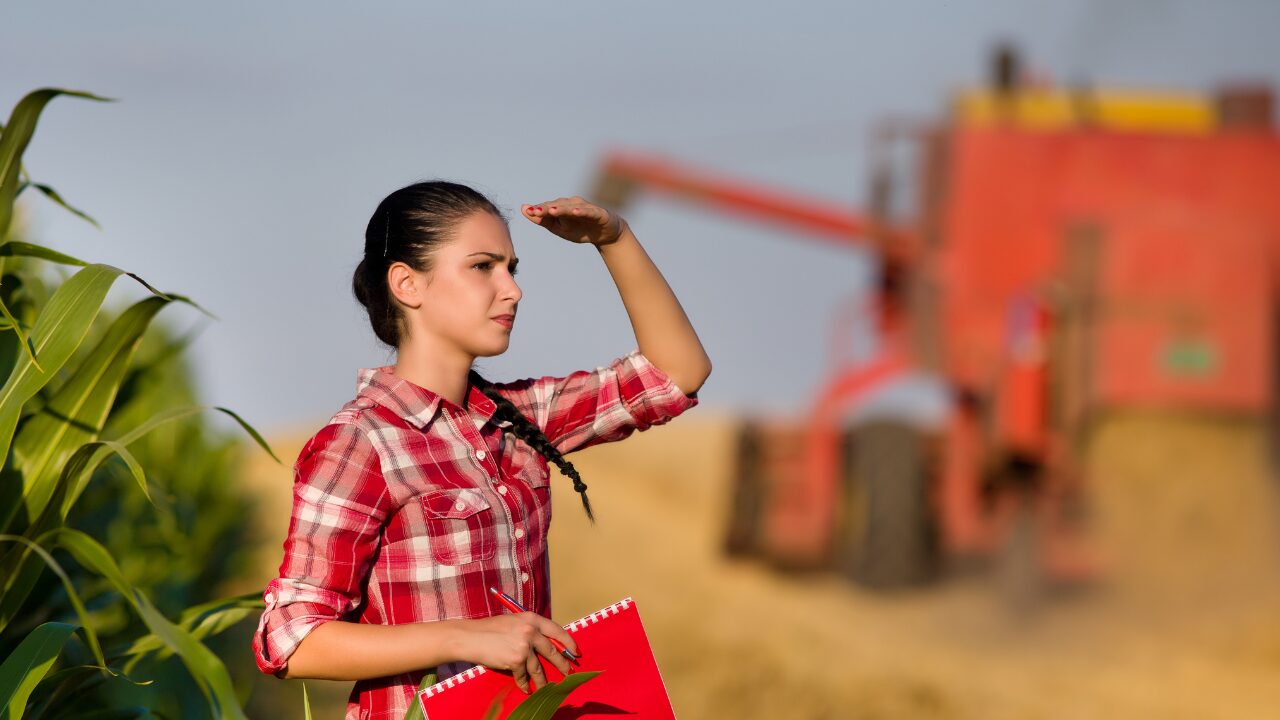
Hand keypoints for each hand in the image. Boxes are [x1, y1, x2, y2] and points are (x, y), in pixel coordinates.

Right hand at [460, 612, 579, 693]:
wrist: (470, 637)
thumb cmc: (489, 629)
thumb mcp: (513, 622)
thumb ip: (529, 630)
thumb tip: (545, 644)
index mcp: (531, 619)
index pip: (556, 630)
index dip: (568, 642)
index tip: (575, 651)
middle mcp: (530, 631)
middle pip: (551, 650)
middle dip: (561, 664)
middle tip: (568, 672)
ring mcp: (524, 646)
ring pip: (538, 668)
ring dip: (542, 680)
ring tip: (545, 687)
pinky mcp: (516, 660)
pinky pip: (523, 676)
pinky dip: (524, 684)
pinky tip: (526, 689)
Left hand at [521, 196, 627, 246]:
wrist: (604, 234)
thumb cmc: (580, 229)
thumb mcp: (559, 229)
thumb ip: (542, 220)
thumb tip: (524, 209)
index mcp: (561, 208)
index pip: (547, 208)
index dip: (538, 210)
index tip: (528, 211)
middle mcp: (572, 204)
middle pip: (558, 206)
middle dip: (546, 208)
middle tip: (535, 211)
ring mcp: (585, 207)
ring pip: (571, 207)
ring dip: (561, 208)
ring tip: (551, 210)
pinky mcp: (598, 212)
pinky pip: (589, 211)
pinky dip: (582, 211)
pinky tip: (575, 212)